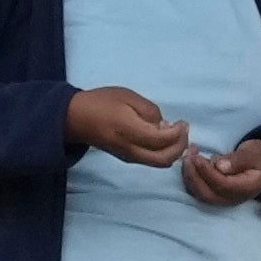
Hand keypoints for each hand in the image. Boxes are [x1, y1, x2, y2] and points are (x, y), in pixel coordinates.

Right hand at [63, 82, 192, 167]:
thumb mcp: (128, 97)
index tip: (182, 122)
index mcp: (129, 131)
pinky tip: (164, 138)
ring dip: (174, 152)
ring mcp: (129, 157)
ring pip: (159, 163)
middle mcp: (130, 150)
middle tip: (184, 130)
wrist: (76, 118)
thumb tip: (164, 126)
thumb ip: (149, 111)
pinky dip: (164, 153)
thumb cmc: (101, 102)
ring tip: (177, 134)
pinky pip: (151, 160)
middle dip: (180, 147)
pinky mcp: (127, 158)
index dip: (178, 133)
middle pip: (164, 159)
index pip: (162, 140)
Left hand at [181, 130, 260, 206]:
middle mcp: (232, 198)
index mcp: (245, 189)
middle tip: (188, 156)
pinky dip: (190, 178)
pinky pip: (199, 191)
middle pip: (207, 193)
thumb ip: (238, 160)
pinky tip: (189, 163)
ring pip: (200, 193)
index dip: (206, 172)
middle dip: (193, 175)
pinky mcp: (216, 195)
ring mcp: (223, 199)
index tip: (196, 156)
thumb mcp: (253, 153)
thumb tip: (219, 166)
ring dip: (189, 176)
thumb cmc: (260, 157)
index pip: (221, 185)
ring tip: (187, 156)